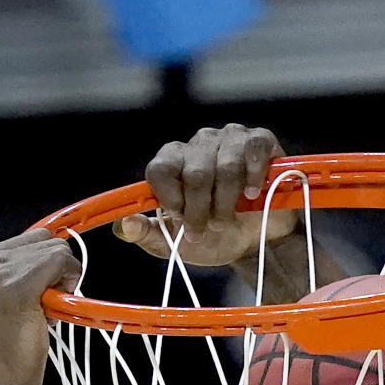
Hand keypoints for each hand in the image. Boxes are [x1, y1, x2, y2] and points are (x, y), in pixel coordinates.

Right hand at [0, 229, 80, 384]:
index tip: (41, 293)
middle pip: (46, 240)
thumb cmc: (4, 350)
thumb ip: (18, 276)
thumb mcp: (1, 301)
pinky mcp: (20, 286)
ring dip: (64, 279)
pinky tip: (55, 310)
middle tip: (48, 304)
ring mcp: (2, 270)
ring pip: (58, 249)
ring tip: (47, 311)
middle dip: (56, 269)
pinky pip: (61, 262)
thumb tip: (51, 260)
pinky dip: (69, 281)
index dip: (47, 263)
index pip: (32, 237)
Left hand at [115, 123, 298, 267]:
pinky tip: (251, 196)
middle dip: (201, 209)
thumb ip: (149, 235)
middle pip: (194, 172)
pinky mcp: (260, 141)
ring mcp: (230, 139)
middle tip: (209, 229)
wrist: (258, 244)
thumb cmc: (216, 238)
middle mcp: (200, 144)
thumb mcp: (177, 245)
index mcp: (175, 162)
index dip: (170, 196)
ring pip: (225, 166)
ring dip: (226, 202)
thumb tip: (123, 225)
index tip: (181, 217)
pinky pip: (252, 152)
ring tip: (229, 219)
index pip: (161, 167)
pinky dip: (252, 179)